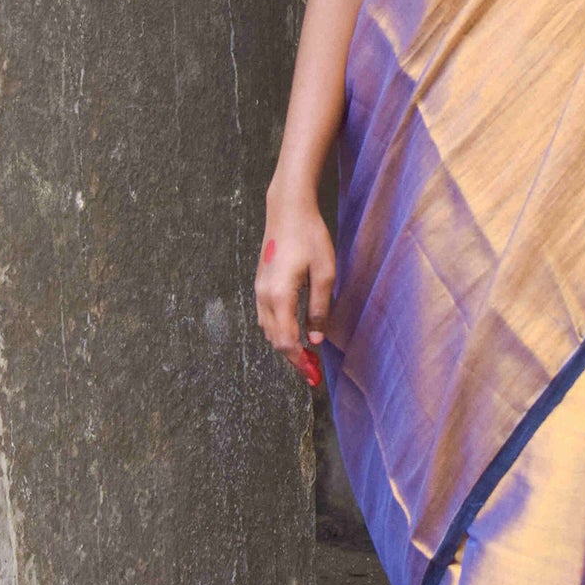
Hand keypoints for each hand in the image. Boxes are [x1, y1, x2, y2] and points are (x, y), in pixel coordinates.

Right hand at [255, 191, 335, 386]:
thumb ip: (319, 308)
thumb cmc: (309, 237)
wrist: (288, 210)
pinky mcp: (261, 283)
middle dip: (292, 357)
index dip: (299, 360)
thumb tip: (316, 338)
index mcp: (279, 296)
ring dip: (285, 344)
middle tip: (312, 369)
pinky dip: (279, 329)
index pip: (286, 341)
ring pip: (268, 329)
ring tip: (306, 353)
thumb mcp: (325, 274)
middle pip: (275, 339)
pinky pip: (266, 316)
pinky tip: (294, 330)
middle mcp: (264, 296)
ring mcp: (259, 289)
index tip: (313, 374)